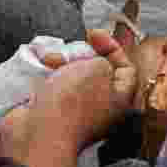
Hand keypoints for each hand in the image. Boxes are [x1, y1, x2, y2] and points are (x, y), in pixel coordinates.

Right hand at [0, 29, 136, 156]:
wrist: (39, 132)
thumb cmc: (73, 101)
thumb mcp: (98, 69)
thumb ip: (103, 60)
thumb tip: (93, 64)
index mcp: (120, 101)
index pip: (126, 69)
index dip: (113, 47)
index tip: (94, 34)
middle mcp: (101, 108)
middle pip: (98, 72)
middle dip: (83, 55)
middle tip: (71, 49)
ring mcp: (77, 112)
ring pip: (74, 78)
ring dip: (63, 63)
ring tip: (50, 58)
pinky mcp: (55, 113)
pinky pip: (57, 88)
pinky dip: (51, 75)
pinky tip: (42, 67)